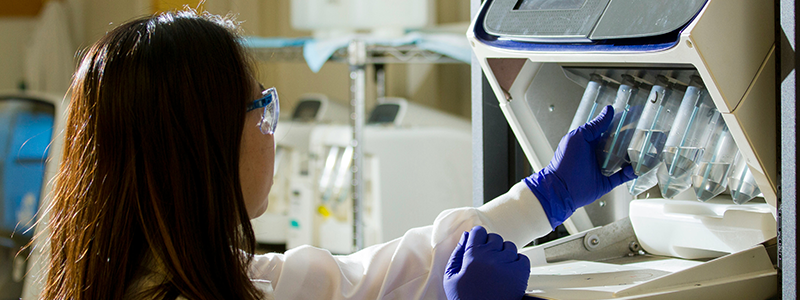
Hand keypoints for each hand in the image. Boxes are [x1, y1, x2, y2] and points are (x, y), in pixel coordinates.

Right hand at [444, 226, 529, 299]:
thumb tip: (465, 236)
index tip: (478, 244)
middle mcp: (492, 257)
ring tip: (497, 269)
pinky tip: (508, 273)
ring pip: (510, 246)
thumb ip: (457, 253)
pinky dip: (517, 263)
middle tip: (487, 261)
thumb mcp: (451, 277)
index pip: (479, 231)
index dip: (478, 238)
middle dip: (491, 246)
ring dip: (504, 254)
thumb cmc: (466, 299)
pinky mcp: (521, 273)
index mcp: (473, 255)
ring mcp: (508, 264)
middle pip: (495, 237)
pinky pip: (522, 258)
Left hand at [523, 105, 635, 227]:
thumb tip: (608, 111)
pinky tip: (636, 167)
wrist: (561, 189)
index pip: (608, 129)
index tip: (633, 116)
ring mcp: (602, 168)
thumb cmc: (564, 162)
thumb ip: (594, 126)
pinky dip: (631, 172)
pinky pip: (622, 176)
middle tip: (643, 132)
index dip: (619, 123)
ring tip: (643, 149)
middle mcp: (596, 154)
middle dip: (629, 139)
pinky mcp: (606, 182)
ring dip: (632, 155)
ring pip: (622, 160)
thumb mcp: (579, 137)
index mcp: (589, 141)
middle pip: (617, 144)